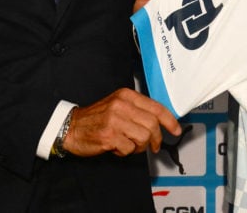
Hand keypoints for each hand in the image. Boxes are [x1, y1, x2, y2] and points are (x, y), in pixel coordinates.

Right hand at [63, 88, 181, 156]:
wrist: (70, 127)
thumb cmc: (97, 118)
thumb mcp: (118, 105)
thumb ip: (138, 109)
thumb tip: (161, 121)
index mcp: (126, 95)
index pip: (156, 107)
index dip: (170, 121)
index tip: (176, 130)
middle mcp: (121, 105)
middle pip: (152, 125)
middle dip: (156, 139)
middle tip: (153, 146)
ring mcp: (114, 121)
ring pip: (143, 137)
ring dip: (140, 147)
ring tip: (130, 145)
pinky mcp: (108, 136)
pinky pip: (129, 148)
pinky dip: (126, 152)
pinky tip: (117, 148)